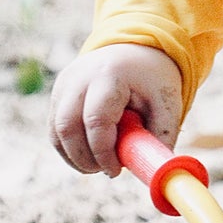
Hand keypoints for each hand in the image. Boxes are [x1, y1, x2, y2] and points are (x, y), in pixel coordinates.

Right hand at [49, 44, 182, 176]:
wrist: (134, 49)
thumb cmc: (153, 79)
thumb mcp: (168, 103)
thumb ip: (162, 136)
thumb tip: (157, 173)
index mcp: (110, 76)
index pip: (96, 120)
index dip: (103, 152)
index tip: (116, 170)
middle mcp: (80, 78)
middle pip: (67, 127)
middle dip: (84, 159)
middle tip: (106, 171)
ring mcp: (64, 84)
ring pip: (56, 131)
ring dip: (74, 157)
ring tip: (99, 165)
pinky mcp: (58, 93)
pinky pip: (55, 128)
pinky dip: (68, 147)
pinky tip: (88, 155)